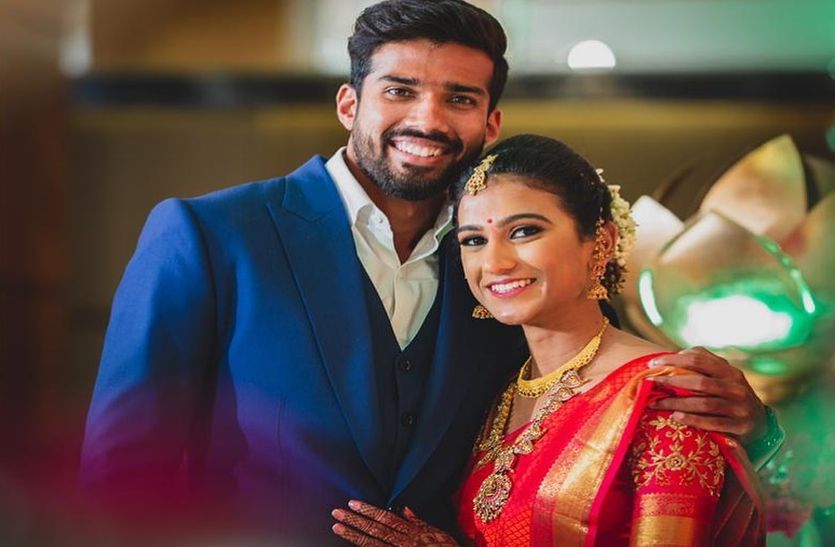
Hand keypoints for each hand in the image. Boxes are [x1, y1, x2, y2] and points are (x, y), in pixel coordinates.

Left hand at [332, 500, 458, 545]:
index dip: (368, 510)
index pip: (386, 518)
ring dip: (353, 536)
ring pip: (372, 544)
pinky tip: (354, 545)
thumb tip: (405, 509)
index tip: (352, 503)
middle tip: (335, 512)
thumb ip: (419, 522)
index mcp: (412, 532)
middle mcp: (403, 542)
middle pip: (375, 529)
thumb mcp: (437, 533)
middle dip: (355, 520)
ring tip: (336, 528)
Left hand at [648, 347, 766, 444]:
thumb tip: (675, 355)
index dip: (673, 360)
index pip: (699, 359)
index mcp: (730, 371)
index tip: (652, 364)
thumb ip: (703, 363)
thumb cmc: (730, 395)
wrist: (760, 423)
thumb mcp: (723, 377)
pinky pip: (713, 423)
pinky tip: (676, 417)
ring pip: (704, 403)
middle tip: (650, 383)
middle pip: (699, 382)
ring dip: (677, 403)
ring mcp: (740, 407)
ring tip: (656, 403)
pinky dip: (693, 419)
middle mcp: (737, 387)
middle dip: (671, 382)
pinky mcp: (741, 426)